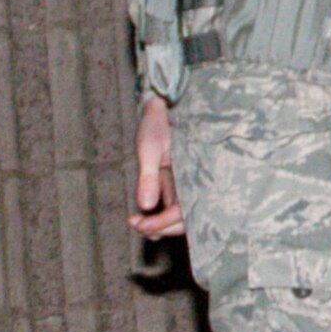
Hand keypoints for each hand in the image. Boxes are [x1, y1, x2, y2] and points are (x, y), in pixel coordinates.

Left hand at [129, 95, 184, 238]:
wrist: (166, 104)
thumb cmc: (159, 122)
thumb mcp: (150, 147)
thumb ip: (148, 177)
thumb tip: (145, 206)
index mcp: (193, 176)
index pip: (184, 212)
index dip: (162, 223)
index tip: (140, 223)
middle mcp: (194, 183)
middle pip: (185, 220)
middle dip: (160, 228)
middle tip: (136, 223)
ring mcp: (187, 183)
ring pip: (181, 216)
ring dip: (160, 225)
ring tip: (138, 222)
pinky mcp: (179, 181)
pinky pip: (175, 206)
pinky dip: (160, 216)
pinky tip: (144, 216)